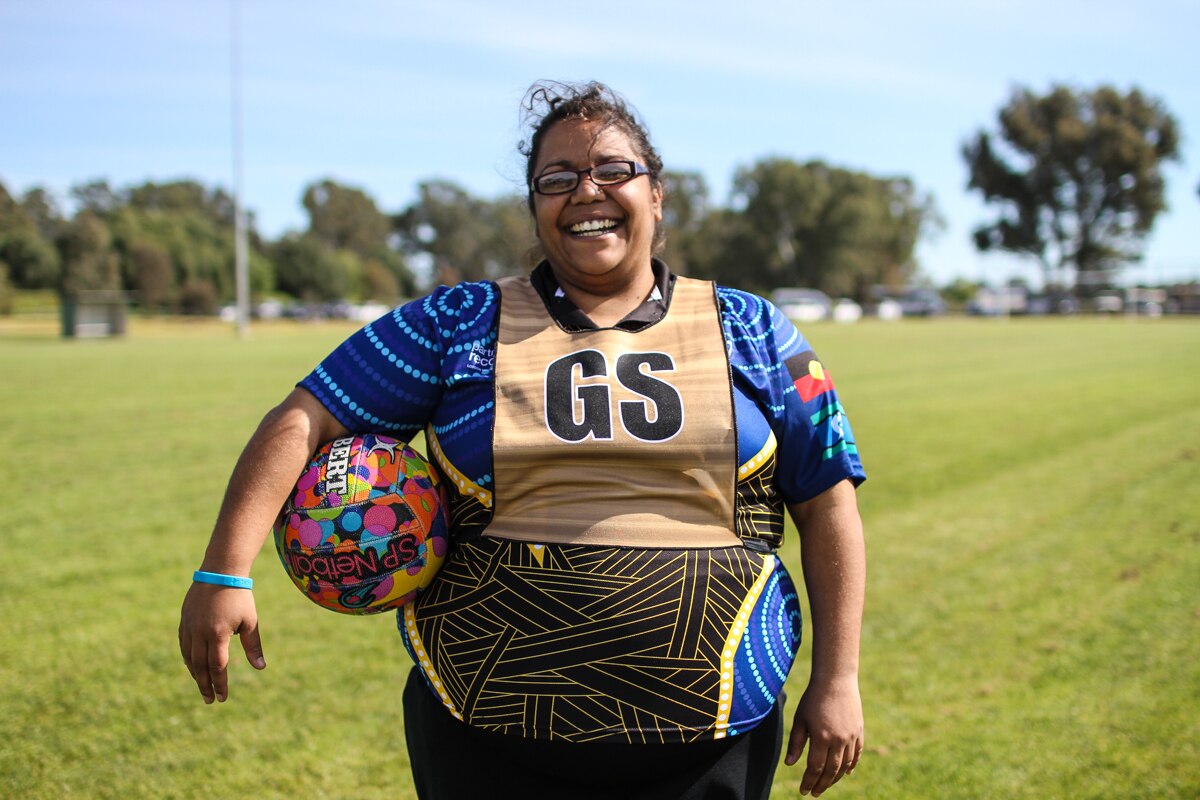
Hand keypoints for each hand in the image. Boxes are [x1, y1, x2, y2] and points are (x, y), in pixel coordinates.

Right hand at [178, 582, 266, 702]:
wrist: (220, 572)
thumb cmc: (240, 597)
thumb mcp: (250, 621)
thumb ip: (253, 646)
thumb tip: (261, 668)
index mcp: (218, 634)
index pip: (217, 667)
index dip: (220, 684)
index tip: (222, 698)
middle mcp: (200, 633)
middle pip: (200, 666)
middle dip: (205, 685)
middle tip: (210, 700)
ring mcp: (189, 626)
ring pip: (189, 657)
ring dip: (195, 674)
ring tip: (203, 686)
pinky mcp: (184, 620)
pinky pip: (183, 645)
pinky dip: (188, 658)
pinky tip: (193, 666)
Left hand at [785, 675, 863, 796]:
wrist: (836, 680)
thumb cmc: (813, 699)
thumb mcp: (800, 719)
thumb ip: (796, 743)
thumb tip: (789, 764)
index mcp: (821, 737)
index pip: (815, 768)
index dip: (809, 781)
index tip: (803, 791)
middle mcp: (838, 740)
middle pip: (831, 771)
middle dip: (822, 785)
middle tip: (814, 793)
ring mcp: (851, 737)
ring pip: (845, 766)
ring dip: (835, 778)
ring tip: (826, 784)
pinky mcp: (859, 732)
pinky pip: (856, 754)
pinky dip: (852, 766)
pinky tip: (846, 773)